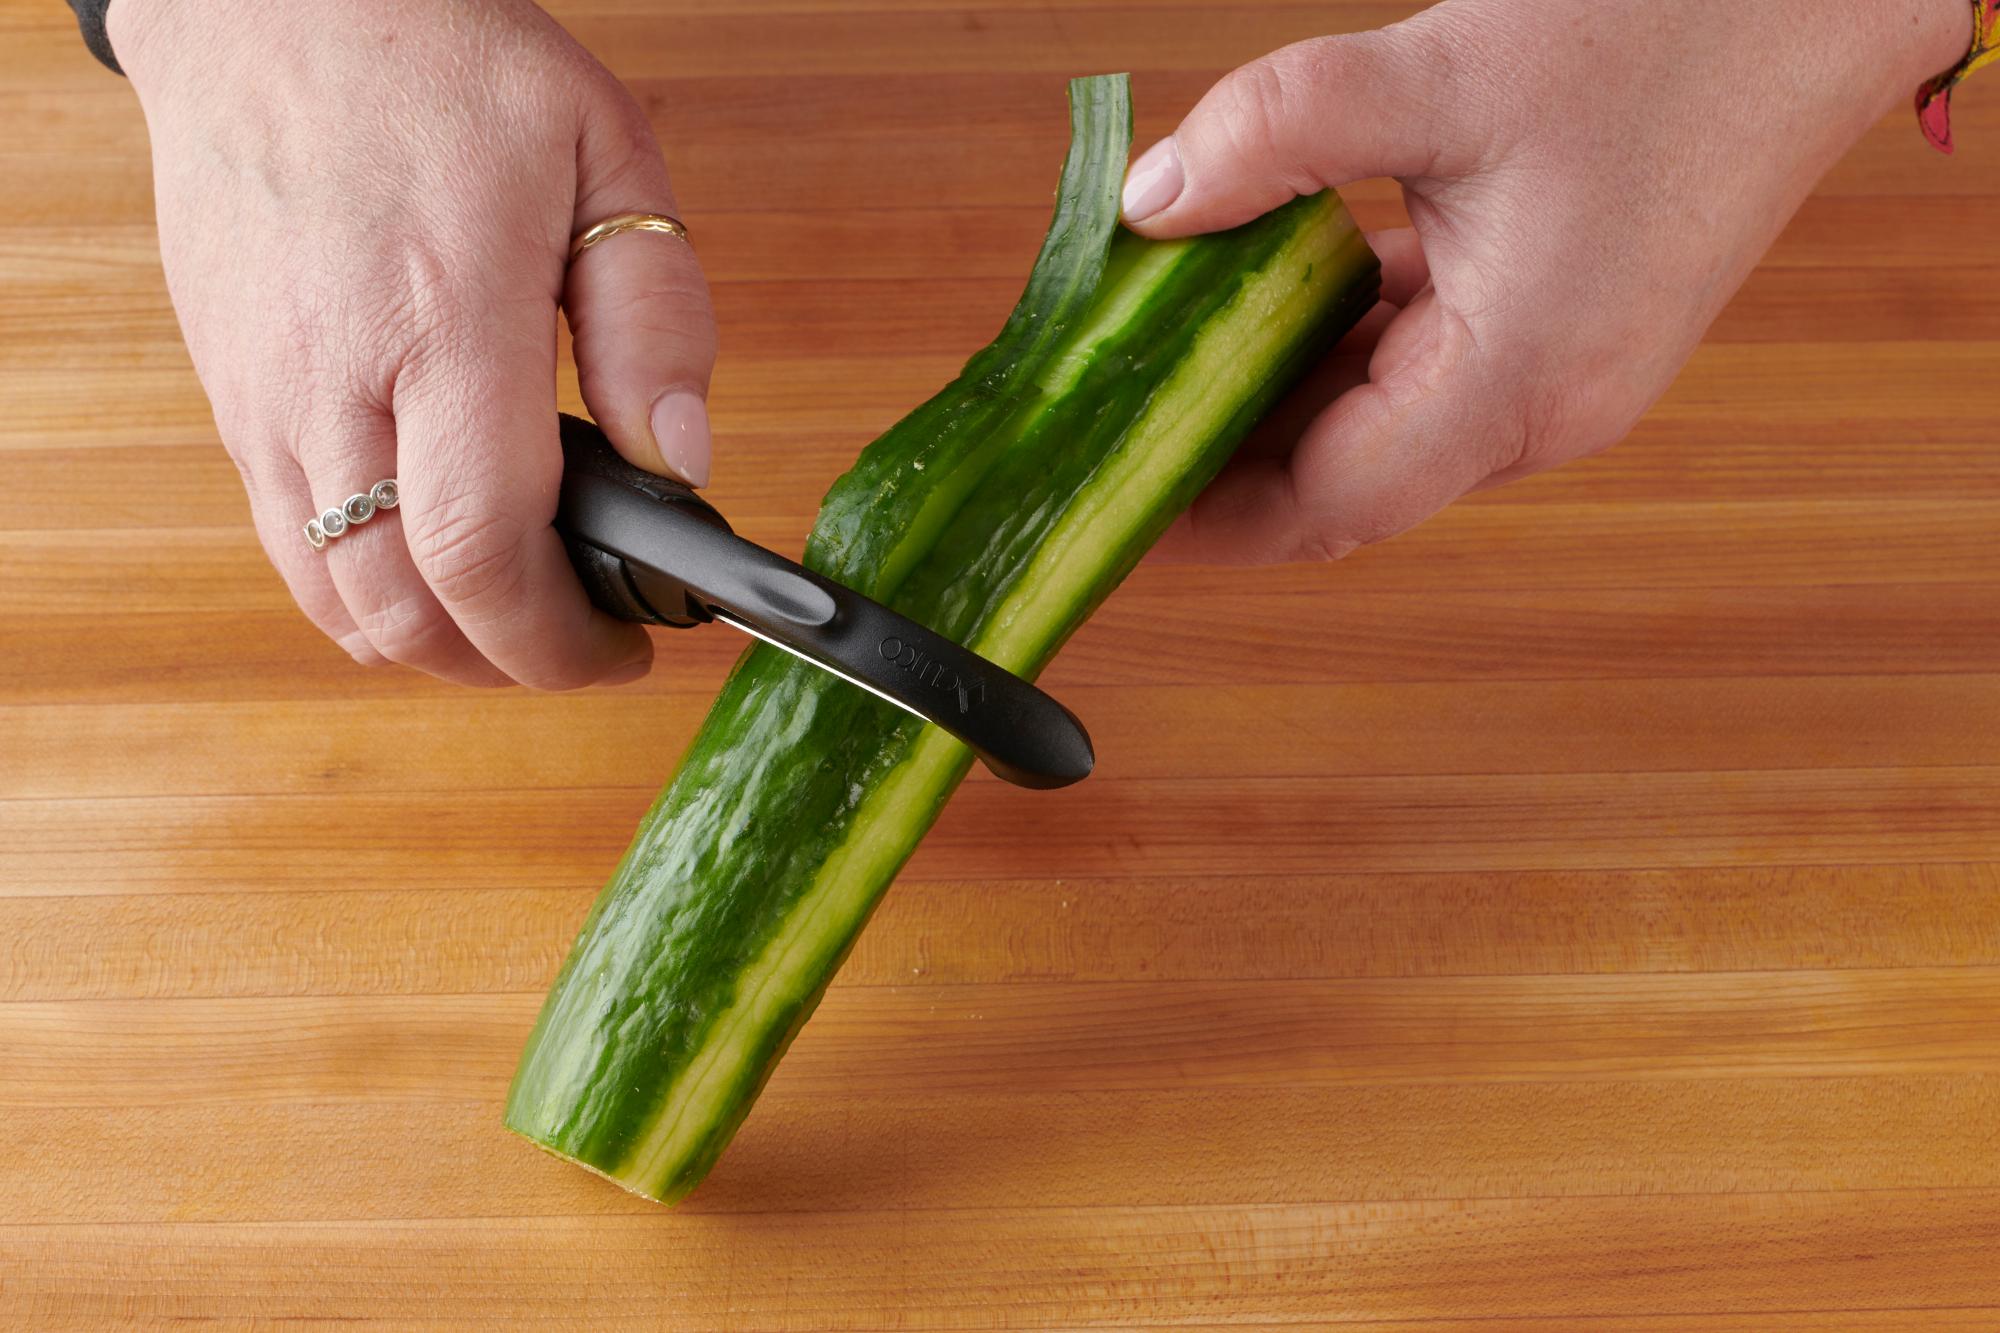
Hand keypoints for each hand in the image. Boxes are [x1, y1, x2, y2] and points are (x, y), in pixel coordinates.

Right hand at [112, 0, 717, 684]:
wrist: (271, 5)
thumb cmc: (442, 64)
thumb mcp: (603, 153)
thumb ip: (655, 316)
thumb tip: (684, 463)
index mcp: (442, 317)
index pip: (478, 550)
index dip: (555, 639)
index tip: (624, 647)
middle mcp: (331, 376)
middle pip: (400, 607)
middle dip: (506, 665)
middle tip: (584, 646)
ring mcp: (262, 397)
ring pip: (331, 598)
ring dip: (434, 644)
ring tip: (522, 616)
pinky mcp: (230, 397)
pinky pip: (287, 545)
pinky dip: (368, 591)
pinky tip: (440, 562)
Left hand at [1124, 0, 1968, 562]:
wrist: (1817, 5)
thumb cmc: (1666, 31)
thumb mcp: (1436, 68)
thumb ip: (1276, 131)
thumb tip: (1148, 202)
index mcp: (1518, 381)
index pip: (1328, 505)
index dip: (1210, 517)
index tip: (1118, 502)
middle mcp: (1546, 413)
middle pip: (1349, 485)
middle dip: (1231, 465)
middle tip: (1119, 428)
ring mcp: (1562, 384)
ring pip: (1385, 435)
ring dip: (1285, 403)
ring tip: (1173, 361)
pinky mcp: (1564, 340)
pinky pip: (1430, 379)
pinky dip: (1348, 352)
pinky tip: (1278, 298)